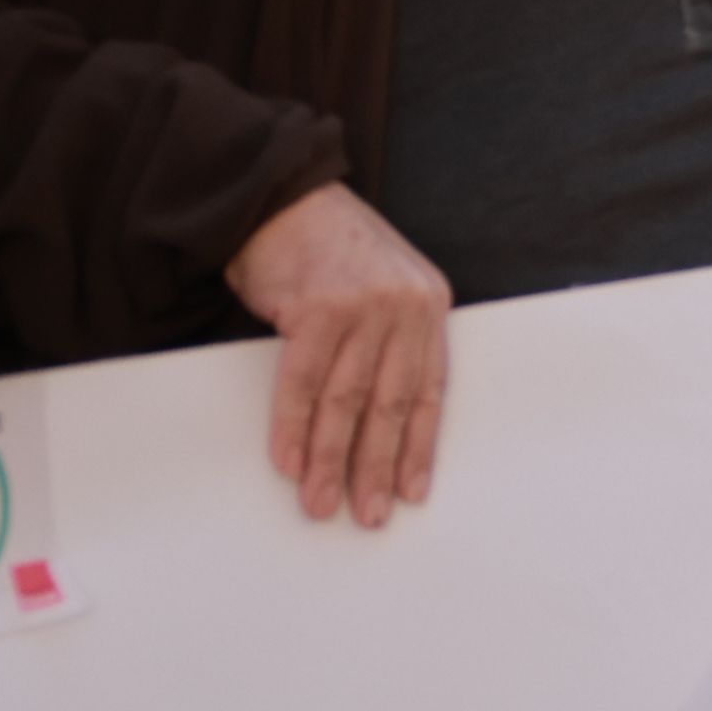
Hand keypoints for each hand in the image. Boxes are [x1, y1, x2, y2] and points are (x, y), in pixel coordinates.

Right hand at [226, 181, 449, 526]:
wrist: (282, 196)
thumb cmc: (327, 247)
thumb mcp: (382, 287)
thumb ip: (389, 340)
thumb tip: (375, 418)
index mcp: (430, 306)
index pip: (429, 392)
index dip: (418, 446)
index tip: (411, 491)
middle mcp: (405, 308)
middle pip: (392, 405)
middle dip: (377, 466)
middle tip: (368, 514)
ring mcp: (363, 308)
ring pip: (348, 402)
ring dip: (332, 459)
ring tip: (321, 502)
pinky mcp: (318, 310)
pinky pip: (303, 383)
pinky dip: (294, 427)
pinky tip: (291, 462)